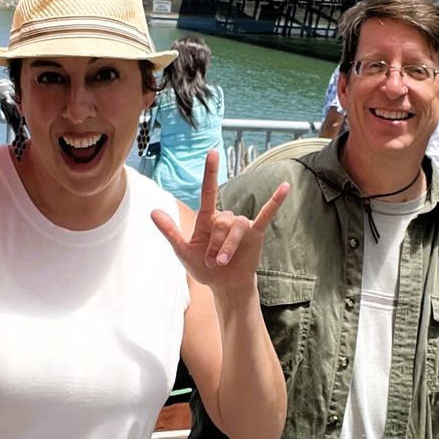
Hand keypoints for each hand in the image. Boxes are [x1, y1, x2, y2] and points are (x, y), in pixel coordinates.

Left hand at [151, 150, 288, 298]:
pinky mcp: (255, 233)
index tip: (212, 153)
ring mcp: (241, 224)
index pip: (208, 191)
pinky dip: (275, 201)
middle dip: (215, 244)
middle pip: (221, 221)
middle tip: (212, 262)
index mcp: (207, 219)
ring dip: (228, 246)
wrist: (225, 285)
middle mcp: (224, 218)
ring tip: (223, 263)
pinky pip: (266, 214)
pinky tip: (285, 187)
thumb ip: (170, 231)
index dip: (210, 172)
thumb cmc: (203, 268)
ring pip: (236, 226)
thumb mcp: (183, 252)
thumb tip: (152, 212)